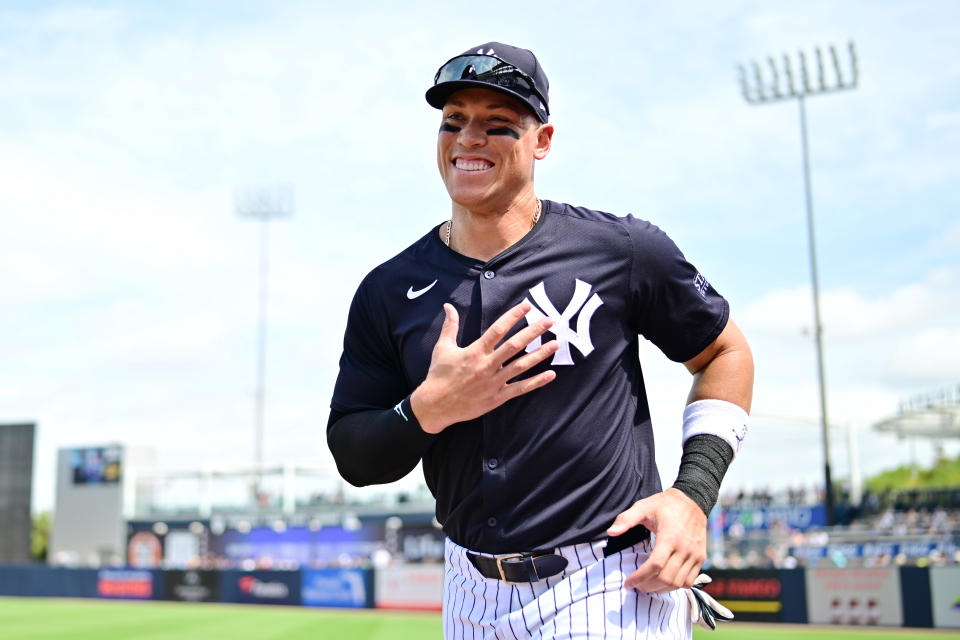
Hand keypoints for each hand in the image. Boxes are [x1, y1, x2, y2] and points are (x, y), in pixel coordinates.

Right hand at [410, 302, 558, 433]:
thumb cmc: (439, 375)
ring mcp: (493, 382)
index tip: (527, 307)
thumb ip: (450, 326)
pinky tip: (551, 375)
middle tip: (549, 321)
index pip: (498, 329)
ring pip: (521, 366)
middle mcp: (486, 365)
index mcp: (475, 351)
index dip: (513, 316)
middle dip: (533, 332)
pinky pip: (520, 388)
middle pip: (514, 345)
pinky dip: (536, 382)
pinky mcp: (496, 397)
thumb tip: (448, 306)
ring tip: (555, 344)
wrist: (436, 405)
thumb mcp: (443, 348)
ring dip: (539, 354)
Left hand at [607, 488, 706, 592]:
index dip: (639, 577)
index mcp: (669, 536)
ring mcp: (694, 554)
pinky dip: (676, 586)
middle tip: (637, 586)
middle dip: (648, 586)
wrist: (692, 500)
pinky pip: (689, 581)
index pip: (655, 565)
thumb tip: (610, 532)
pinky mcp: (701, 558)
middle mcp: (684, 548)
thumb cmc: (664, 505)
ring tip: (648, 586)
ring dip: (661, 589)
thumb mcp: (643, 506)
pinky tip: (664, 582)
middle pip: (666, 578)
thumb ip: (626, 519)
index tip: (628, 583)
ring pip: (678, 583)